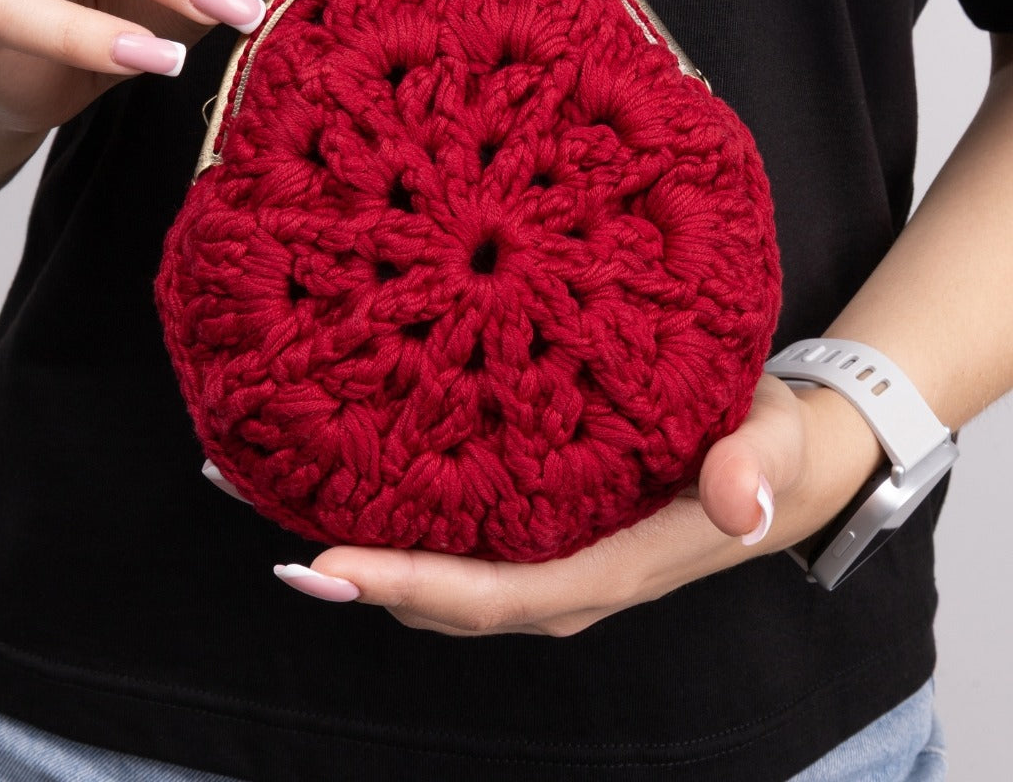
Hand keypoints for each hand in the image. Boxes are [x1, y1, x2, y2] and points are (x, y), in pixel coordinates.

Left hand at [207, 375, 884, 634]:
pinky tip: (346, 478)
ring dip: (366, 551)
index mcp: (614, 566)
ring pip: (445, 576)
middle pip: (450, 599)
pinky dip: (397, 522)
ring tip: (276, 500)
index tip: (330, 563)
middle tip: (269, 532)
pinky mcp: (543, 526)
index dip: (416, 587)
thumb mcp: (771, 446)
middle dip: (362, 576)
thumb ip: (755, 468)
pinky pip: (460, 538)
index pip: (504, 595)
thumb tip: (739, 505)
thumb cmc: (767, 449)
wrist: (777, 462)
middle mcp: (569, 577)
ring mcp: (551, 557)